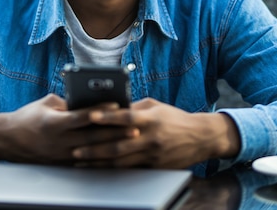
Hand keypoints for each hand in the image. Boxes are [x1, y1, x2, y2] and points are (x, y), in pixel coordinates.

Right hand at [0, 94, 135, 163]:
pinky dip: (102, 157)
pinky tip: (116, 154)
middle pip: (93, 136)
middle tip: (134, 127)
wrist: (9, 140)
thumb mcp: (47, 103)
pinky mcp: (63, 163)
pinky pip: (86, 161)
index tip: (117, 106)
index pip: (82, 116)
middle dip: (115, 132)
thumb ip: (68, 103)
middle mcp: (59, 141)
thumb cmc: (28, 117)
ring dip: (113, 146)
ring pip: (93, 151)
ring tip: (130, 141)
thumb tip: (88, 102)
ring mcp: (61, 155)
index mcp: (54, 123)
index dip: (100, 111)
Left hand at [71, 98, 240, 168]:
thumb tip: (112, 107)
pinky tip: (99, 169)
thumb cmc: (174, 117)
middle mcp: (151, 138)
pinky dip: (113, 169)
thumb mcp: (155, 106)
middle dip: (95, 148)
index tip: (90, 116)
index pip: (126, 118)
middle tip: (76, 149)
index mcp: (151, 119)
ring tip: (81, 161)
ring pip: (121, 161)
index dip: (107, 117)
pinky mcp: (155, 168)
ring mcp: (153, 155)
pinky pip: (130, 170)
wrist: (201, 138)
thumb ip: (134, 108)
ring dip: (99, 162)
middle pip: (119, 144)